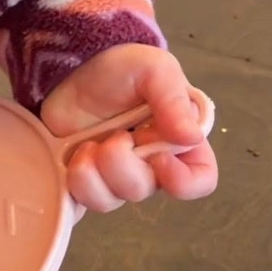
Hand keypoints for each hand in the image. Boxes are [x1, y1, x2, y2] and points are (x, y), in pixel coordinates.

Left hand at [41, 44, 218, 212]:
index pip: (200, 179)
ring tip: (90, 144)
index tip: (158, 158)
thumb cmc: (120, 70)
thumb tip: (192, 137)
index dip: (183, 180)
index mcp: (179, 141)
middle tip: (114, 135)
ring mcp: (117, 178)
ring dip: (96, 170)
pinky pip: (85, 201)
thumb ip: (172, 99)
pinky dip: (79, 180)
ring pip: (113, 199)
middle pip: (146, 189)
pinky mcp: (87, 183)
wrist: (71, 72)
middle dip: (122, 162)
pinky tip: (77, 154)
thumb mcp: (153, 69)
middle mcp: (152, 165)